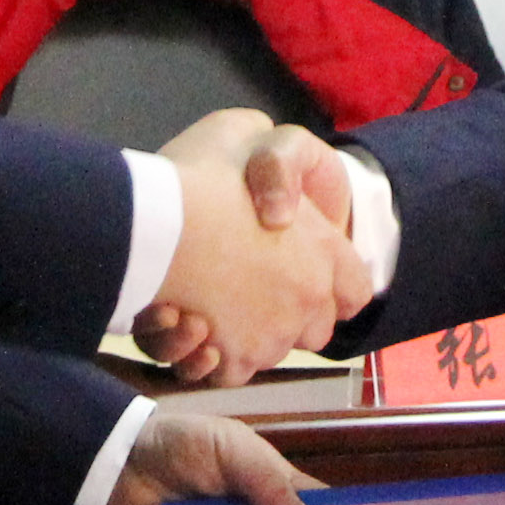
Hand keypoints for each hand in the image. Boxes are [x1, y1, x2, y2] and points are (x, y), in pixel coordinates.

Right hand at [132, 109, 361, 388]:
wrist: (151, 222)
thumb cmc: (197, 174)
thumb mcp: (245, 132)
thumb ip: (274, 159)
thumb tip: (275, 180)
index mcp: (324, 252)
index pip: (353, 291)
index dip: (329, 285)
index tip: (295, 273)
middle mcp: (307, 300)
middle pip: (313, 328)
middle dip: (287, 315)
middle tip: (243, 288)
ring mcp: (271, 336)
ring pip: (268, 351)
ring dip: (240, 335)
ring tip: (199, 304)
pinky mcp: (232, 361)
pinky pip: (228, 372)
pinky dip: (207, 358)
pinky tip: (186, 326)